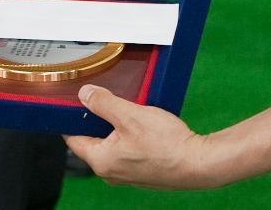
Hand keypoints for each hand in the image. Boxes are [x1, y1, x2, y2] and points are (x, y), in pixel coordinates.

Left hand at [64, 85, 219, 189]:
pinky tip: (143, 124)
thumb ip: (103, 103)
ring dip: (116, 127)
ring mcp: (127, 174)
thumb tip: (84, 95)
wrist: (198, 163)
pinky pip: (127, 150)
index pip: (73, 139)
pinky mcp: (142, 171)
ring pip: (112, 144)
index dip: (72, 118)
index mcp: (101, 161)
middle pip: (93, 141)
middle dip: (97, 120)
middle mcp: (111, 172)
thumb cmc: (166, 144)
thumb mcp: (130, 115)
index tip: (73, 103)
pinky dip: (130, 136)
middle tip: (105, 100)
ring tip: (128, 110)